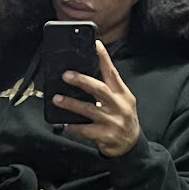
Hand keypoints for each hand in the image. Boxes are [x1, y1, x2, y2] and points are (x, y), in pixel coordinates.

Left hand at [52, 41, 140, 156]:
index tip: (95, 45)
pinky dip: (74, 127)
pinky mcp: (105, 135)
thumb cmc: (123, 119)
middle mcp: (118, 105)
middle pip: (100, 89)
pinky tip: (64, 125)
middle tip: (66, 75)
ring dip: (71, 104)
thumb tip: (84, 76)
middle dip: (82, 81)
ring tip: (57, 99)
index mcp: (122, 94)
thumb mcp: (122, 101)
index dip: (103, 58)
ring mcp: (112, 121)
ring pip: (89, 110)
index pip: (112, 72)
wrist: (131, 145)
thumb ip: (107, 89)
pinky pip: (86, 131)